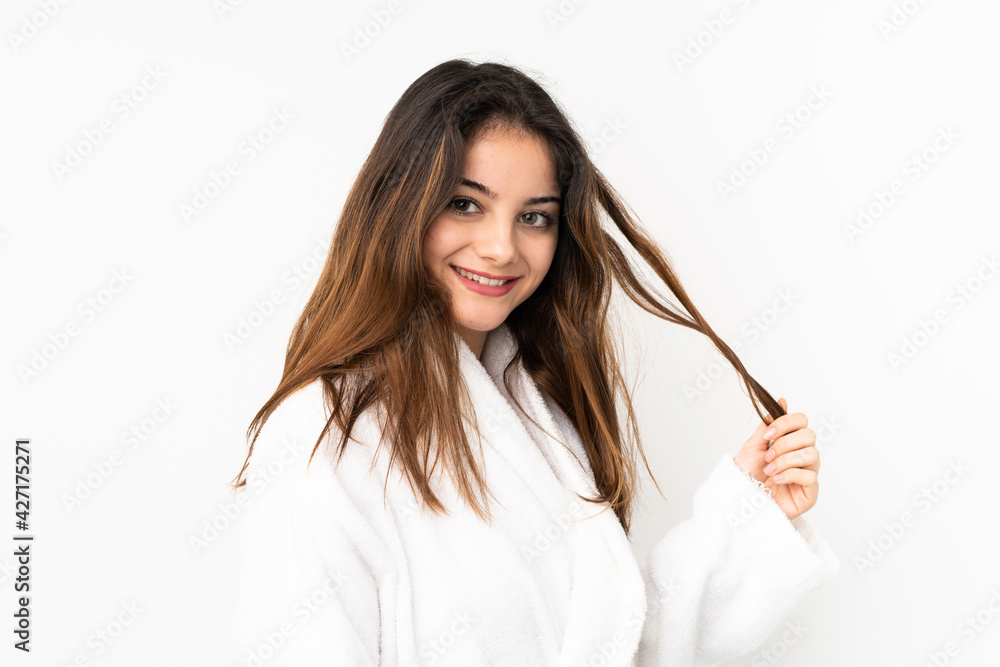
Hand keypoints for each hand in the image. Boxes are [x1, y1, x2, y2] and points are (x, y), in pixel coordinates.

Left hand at [732, 397, 820, 520]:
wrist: (742, 499)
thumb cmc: (747, 475)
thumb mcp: (753, 446)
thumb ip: (768, 426)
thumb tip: (782, 400)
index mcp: (790, 441)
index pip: (802, 421)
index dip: (787, 423)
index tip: (768, 434)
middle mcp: (802, 455)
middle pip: (810, 435)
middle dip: (785, 444)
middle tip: (767, 456)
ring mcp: (808, 473)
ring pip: (812, 454)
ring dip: (786, 460)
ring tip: (769, 469)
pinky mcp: (810, 492)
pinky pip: (810, 476)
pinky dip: (790, 475)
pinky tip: (777, 479)